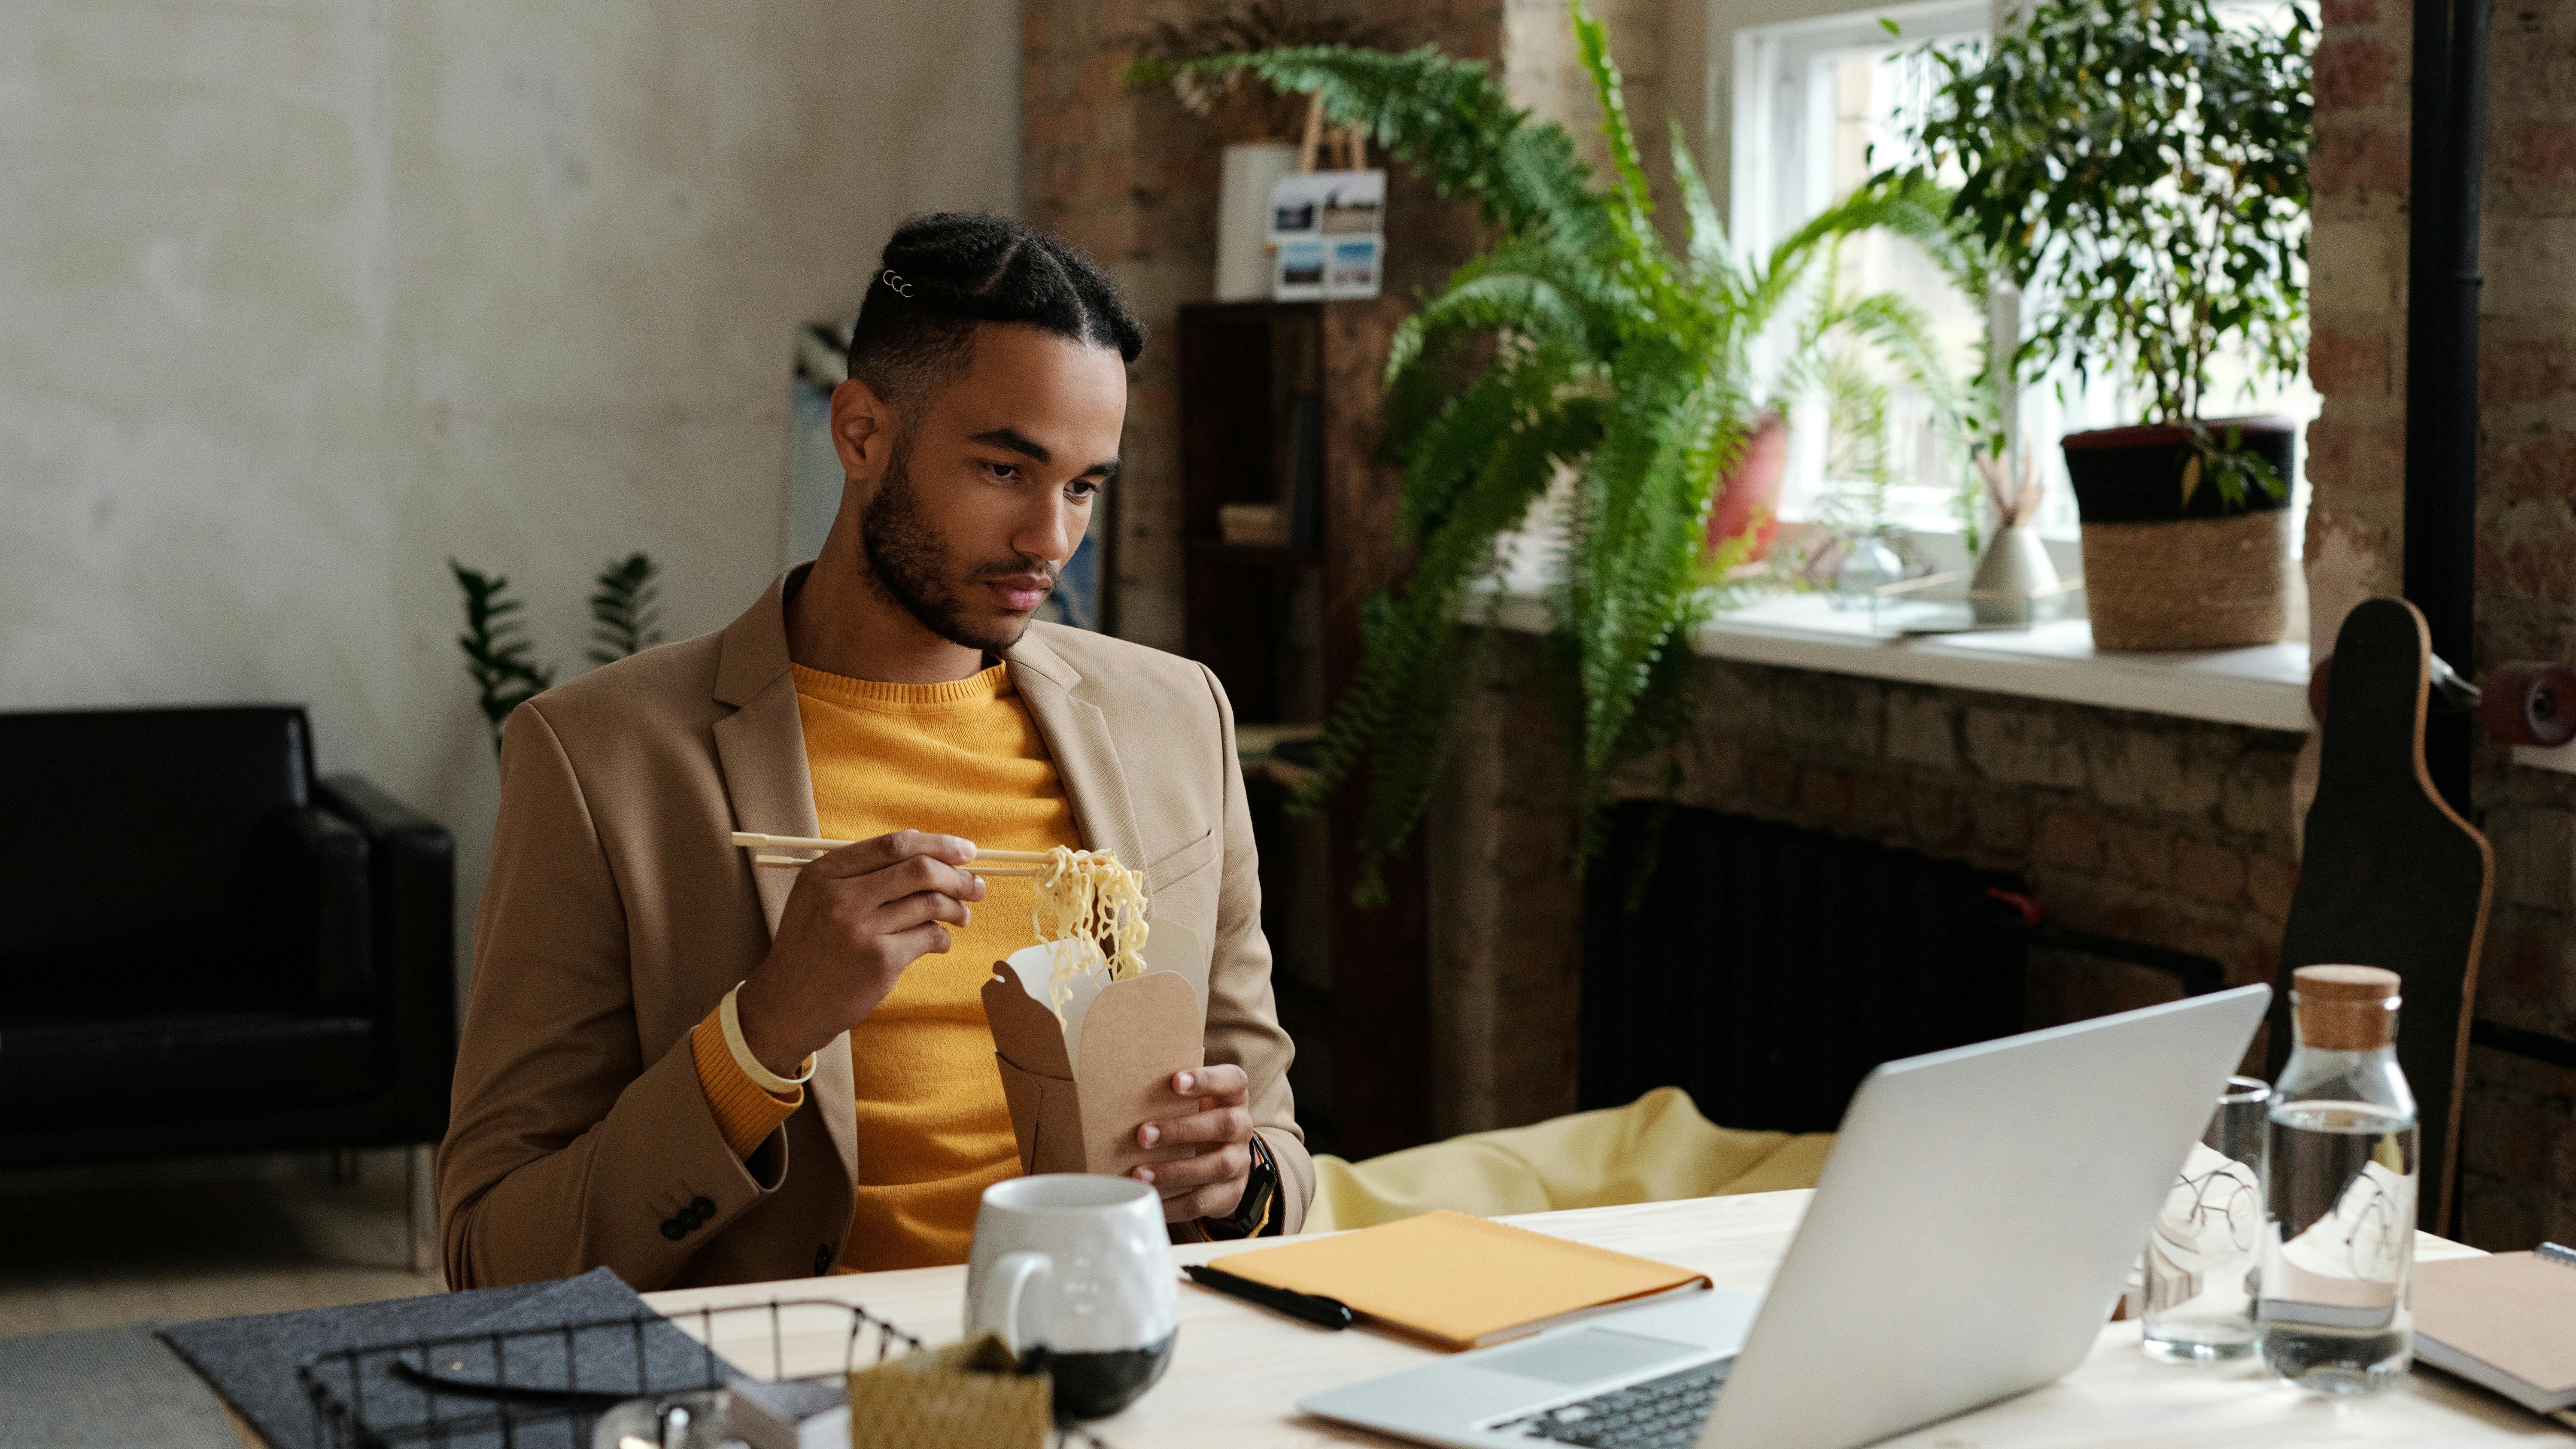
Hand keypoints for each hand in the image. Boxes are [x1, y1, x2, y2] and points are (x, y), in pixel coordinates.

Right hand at [733, 830, 986, 1075]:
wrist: (788, 1004)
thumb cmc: (811, 946)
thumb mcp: (816, 898)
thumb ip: (861, 871)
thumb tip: (924, 846)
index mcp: (825, 873)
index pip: (894, 844)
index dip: (937, 844)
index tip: (965, 851)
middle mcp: (841, 897)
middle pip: (919, 869)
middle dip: (958, 875)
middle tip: (976, 885)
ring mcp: (861, 930)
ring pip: (930, 903)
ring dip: (957, 908)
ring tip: (962, 915)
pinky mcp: (880, 961)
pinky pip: (929, 937)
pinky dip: (943, 937)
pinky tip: (939, 942)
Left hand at [1131, 1064, 1252, 1223]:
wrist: (1224, 1158)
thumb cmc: (1195, 1119)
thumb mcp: (1192, 1100)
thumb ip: (1171, 1091)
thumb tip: (1122, 1078)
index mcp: (1233, 1096)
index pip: (1232, 1080)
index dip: (1207, 1080)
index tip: (1175, 1081)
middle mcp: (1242, 1127)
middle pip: (1224, 1125)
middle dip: (1181, 1130)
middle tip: (1142, 1134)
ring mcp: (1239, 1161)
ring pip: (1216, 1166)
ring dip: (1175, 1171)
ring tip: (1139, 1174)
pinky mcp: (1231, 1193)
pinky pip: (1205, 1201)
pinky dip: (1174, 1204)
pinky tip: (1150, 1198)